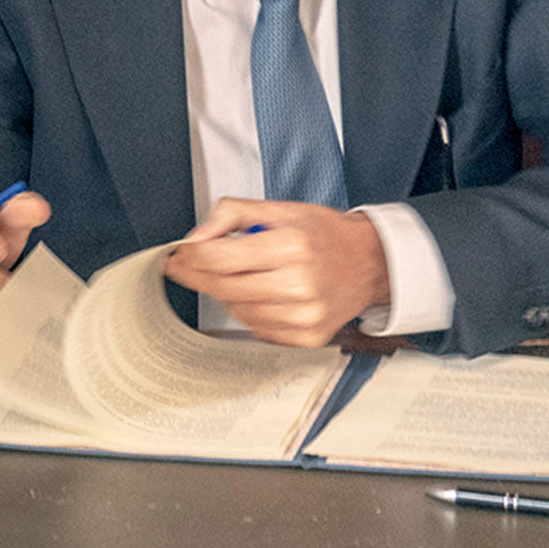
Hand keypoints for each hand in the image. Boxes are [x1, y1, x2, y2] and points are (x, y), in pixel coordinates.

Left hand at [165, 198, 389, 346]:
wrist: (371, 264)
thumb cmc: (324, 235)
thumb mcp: (279, 209)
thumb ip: (232, 214)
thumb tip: (196, 237)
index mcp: (292, 246)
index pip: (218, 257)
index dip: (189, 257)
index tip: (177, 254)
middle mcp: (300, 284)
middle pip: (221, 287)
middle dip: (196, 275)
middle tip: (185, 265)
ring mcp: (304, 316)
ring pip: (235, 309)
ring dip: (225, 292)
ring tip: (239, 274)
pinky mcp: (307, 337)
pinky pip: (255, 327)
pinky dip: (248, 310)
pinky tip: (259, 293)